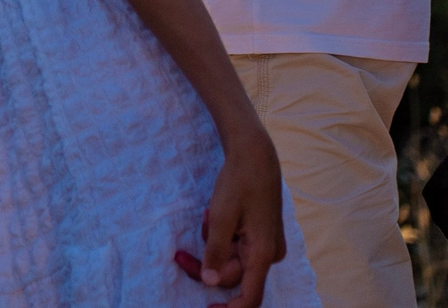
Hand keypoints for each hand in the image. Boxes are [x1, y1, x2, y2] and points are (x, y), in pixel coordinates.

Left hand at [177, 130, 284, 307]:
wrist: (255, 155)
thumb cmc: (239, 183)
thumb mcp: (222, 217)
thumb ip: (216, 252)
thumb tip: (212, 282)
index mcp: (262, 254)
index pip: (250, 298)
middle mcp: (269, 254)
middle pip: (233, 276)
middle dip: (206, 266)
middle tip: (178, 255)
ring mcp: (266, 245)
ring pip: (232, 260)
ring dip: (213, 246)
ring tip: (209, 216)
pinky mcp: (261, 236)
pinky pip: (237, 247)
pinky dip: (221, 238)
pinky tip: (215, 214)